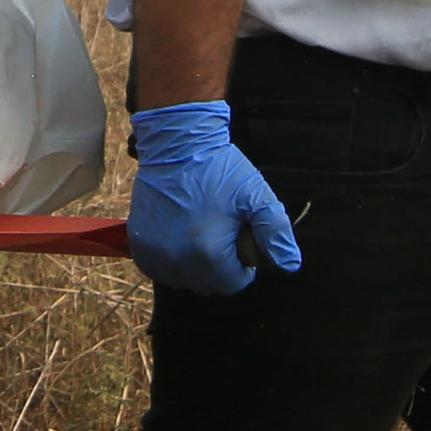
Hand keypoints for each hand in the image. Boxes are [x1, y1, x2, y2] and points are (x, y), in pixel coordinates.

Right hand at [124, 101, 304, 293]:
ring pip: (182, 280)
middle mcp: (179, 259)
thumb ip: (276, 231)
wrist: (177, 146)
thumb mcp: (256, 195)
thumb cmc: (220, 170)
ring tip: (199, 232)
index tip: (238, 239)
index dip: (242, 265)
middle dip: (218, 266)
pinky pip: (159, 270)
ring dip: (193, 266)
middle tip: (219, 233)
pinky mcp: (139, 244)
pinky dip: (170, 260)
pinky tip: (178, 236)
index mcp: (210, 252)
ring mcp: (155, 253)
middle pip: (207, 285)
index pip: (233, 283)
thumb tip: (291, 264)